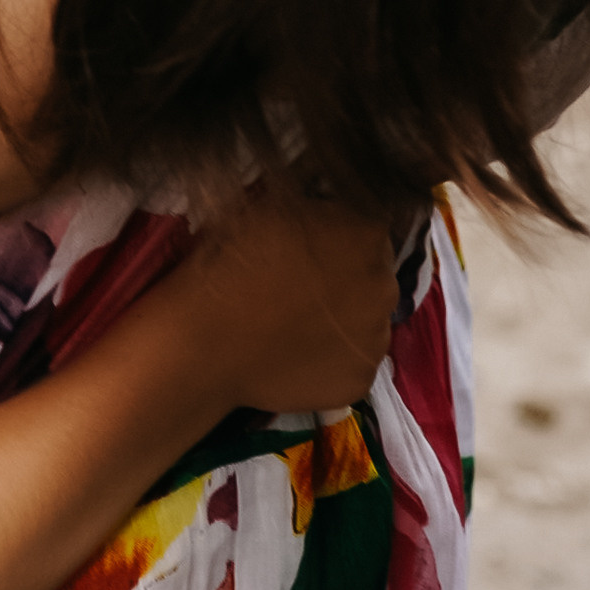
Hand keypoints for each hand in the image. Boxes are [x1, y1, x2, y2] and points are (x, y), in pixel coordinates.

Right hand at [177, 178, 407, 415]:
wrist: (205, 340)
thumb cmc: (228, 263)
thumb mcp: (268, 205)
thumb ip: (313, 207)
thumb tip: (323, 213)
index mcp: (367, 234)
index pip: (365, 227)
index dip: (336, 236)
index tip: (306, 247)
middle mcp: (385, 287)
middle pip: (372, 276)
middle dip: (345, 277)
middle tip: (300, 287)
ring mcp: (376, 341)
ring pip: (365, 323)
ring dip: (341, 320)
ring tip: (293, 326)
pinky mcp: (360, 383)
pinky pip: (350, 364)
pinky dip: (329, 360)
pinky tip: (293, 356)